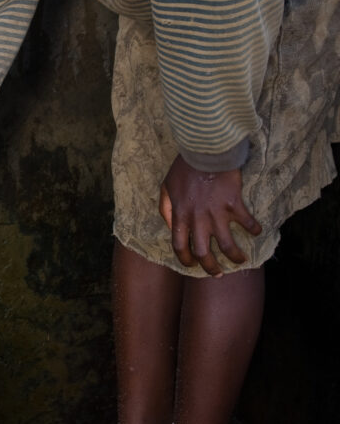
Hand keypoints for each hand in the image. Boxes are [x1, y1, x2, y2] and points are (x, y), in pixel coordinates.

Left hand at [158, 155, 260, 276]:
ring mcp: (217, 213)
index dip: (185, 260)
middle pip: (204, 253)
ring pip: (227, 245)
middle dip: (211, 268)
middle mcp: (198, 219)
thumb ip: (165, 208)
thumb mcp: (166, 187)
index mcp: (181, 215)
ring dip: (235, 256)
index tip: (192, 265)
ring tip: (240, 260)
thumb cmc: (184, 167)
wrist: (205, 149)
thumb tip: (171, 227)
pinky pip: (247, 222)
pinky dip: (254, 229)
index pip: (180, 246)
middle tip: (217, 274)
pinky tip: (257, 231)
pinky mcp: (234, 204)